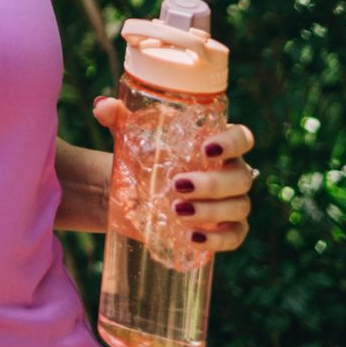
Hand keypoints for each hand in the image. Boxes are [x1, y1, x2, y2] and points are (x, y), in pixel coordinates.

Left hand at [94, 98, 255, 251]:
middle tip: (177, 185)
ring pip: (238, 207)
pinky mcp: (224, 229)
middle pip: (241, 178)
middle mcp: (232, 172)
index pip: (242, 138)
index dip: (232, 142)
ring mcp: (232, 203)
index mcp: (217, 145)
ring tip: (176, 210)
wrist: (131, 193)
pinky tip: (193, 238)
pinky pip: (235, 236)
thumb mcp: (129, 137)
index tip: (207, 149)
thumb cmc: (142, 158)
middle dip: (212, 184)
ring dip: (211, 211)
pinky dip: (218, 240)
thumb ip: (117, 118)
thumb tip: (103, 106)